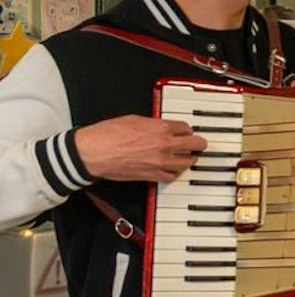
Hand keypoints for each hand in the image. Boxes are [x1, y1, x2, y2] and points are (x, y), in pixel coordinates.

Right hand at [74, 115, 206, 182]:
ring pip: (187, 162)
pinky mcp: (152, 175)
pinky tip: (173, 170)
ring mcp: (160, 162)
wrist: (93, 152)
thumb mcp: (133, 119)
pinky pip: (172, 177)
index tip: (187, 132)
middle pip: (195, 144)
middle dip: (199, 143)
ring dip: (188, 159)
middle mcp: (164, 145)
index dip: (187, 130)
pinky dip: (174, 173)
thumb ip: (153, 123)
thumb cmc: (107, 135)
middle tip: (199, 144)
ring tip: (188, 157)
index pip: (186, 128)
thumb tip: (161, 126)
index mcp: (160, 128)